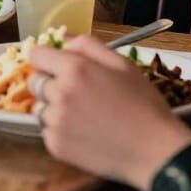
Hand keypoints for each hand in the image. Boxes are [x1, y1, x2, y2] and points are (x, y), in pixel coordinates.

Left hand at [30, 35, 190, 190]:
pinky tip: (83, 132)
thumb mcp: (122, 64)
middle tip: (75, 92)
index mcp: (74, 69)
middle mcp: (60, 94)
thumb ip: (88, 45)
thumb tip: (63, 39)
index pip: (36, 54)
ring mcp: (56, 122)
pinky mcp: (56, 146)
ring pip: (39, 107)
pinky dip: (59, 130)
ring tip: (82, 114)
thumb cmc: (143, 104)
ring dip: (53, 108)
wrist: (154, 151)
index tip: (57, 65)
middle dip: (50, 83)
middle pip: (35, 81)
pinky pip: (46, 131)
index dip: (46, 58)